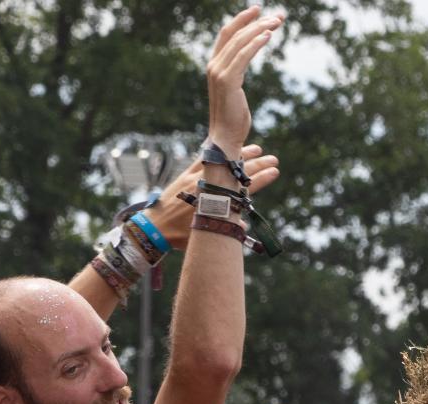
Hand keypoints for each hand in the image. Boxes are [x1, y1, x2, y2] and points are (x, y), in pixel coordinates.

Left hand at [146, 144, 280, 249]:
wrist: (152, 227)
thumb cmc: (178, 235)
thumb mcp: (205, 235)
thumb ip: (225, 229)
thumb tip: (243, 225)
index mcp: (215, 201)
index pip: (245, 187)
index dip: (262, 179)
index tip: (275, 172)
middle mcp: (207, 185)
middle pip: (237, 171)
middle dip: (257, 164)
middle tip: (273, 159)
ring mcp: (196, 178)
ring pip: (222, 161)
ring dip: (240, 154)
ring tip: (257, 148)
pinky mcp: (186, 175)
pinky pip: (203, 158)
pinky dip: (215, 150)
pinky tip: (223, 143)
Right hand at [206, 7, 282, 154]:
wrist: (225, 138)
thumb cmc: (233, 118)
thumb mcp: (234, 89)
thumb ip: (236, 73)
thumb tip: (243, 65)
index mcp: (214, 65)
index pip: (227, 34)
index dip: (242, 19)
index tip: (259, 10)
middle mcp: (214, 65)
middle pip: (235, 34)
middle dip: (256, 21)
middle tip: (278, 16)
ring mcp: (218, 72)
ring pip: (240, 42)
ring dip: (260, 29)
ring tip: (277, 23)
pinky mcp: (227, 80)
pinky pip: (243, 56)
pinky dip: (255, 44)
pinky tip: (268, 36)